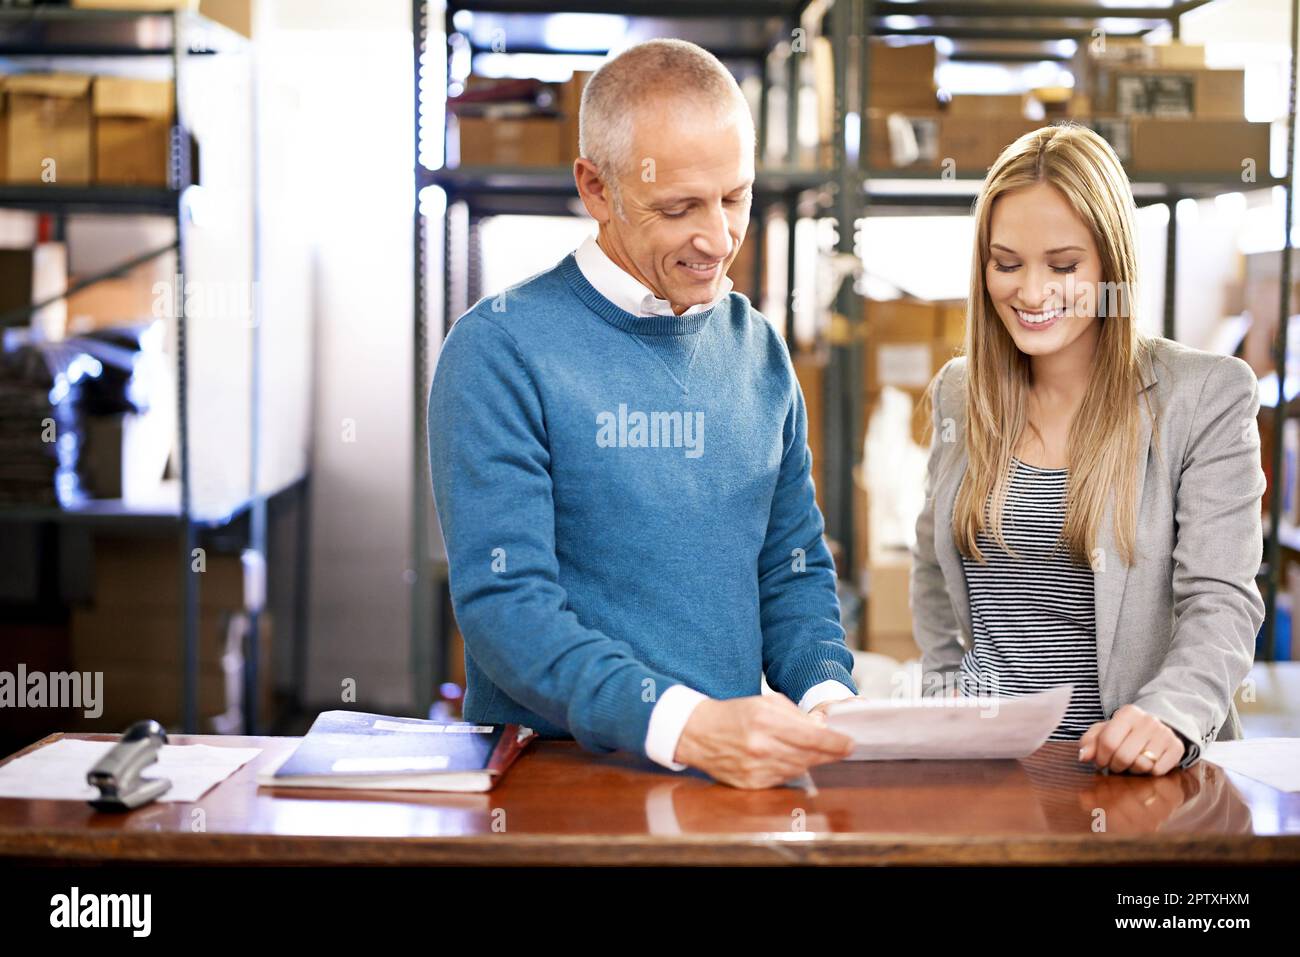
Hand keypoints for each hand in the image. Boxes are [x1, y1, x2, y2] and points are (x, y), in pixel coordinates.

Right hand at [674, 694, 855, 788]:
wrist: (698, 733)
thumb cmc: (734, 714)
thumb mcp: (764, 702)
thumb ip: (795, 715)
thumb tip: (822, 729)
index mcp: (766, 721)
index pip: (813, 738)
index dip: (836, 743)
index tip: (850, 743)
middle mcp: (762, 747)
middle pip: (810, 756)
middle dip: (830, 753)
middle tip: (842, 749)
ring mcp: (756, 768)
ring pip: (799, 769)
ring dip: (811, 761)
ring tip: (814, 752)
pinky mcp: (751, 783)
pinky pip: (783, 779)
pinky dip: (792, 770)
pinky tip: (791, 760)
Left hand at [1077, 704, 1185, 775]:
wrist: (1156, 730)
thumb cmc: (1124, 733)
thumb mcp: (1103, 732)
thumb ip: (1089, 742)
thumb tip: (1083, 757)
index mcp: (1128, 713)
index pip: (1108, 742)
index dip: (1101, 758)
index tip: (1101, 762)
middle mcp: (1148, 720)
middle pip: (1124, 756)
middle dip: (1116, 766)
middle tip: (1116, 765)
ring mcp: (1165, 733)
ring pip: (1142, 765)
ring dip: (1133, 770)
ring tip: (1132, 762)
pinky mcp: (1177, 747)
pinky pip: (1158, 771)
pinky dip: (1150, 773)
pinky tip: (1147, 764)